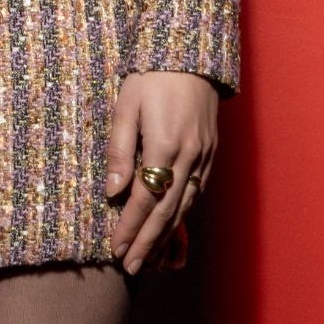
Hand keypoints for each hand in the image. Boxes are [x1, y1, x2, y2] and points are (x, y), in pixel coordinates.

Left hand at [105, 70, 217, 273]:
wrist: (192, 56)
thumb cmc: (151, 76)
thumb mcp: (126, 107)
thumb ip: (119, 150)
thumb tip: (112, 191)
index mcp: (166, 145)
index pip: (145, 199)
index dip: (130, 227)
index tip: (115, 248)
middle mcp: (191, 156)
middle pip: (168, 211)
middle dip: (148, 243)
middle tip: (131, 268)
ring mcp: (205, 156)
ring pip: (185, 206)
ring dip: (165, 235)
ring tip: (149, 258)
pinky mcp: (211, 153)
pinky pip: (197, 192)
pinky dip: (182, 215)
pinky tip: (170, 227)